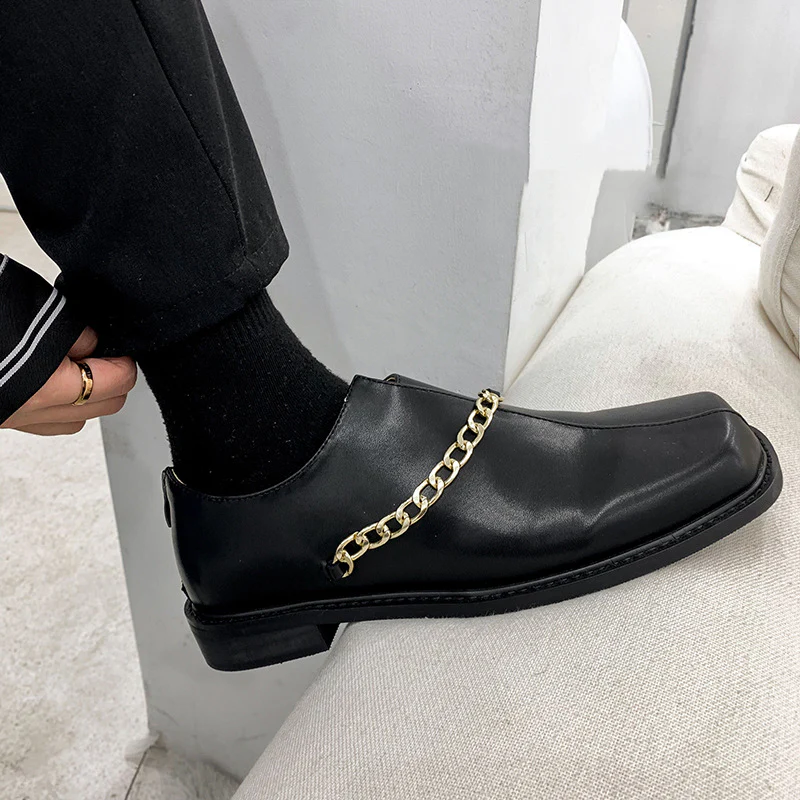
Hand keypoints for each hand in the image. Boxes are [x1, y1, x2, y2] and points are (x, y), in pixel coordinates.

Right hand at [1, 328, 136, 435]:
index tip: (120, 347)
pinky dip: (60, 404)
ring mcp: (14, 418)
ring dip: (88, 394)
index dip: (123, 361)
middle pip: (107, 406)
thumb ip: (78, 333)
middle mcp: (28, 411)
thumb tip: (95, 344)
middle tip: (101, 353)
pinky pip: (48, 422)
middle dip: (113, 379)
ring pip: (78, 419)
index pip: (116, 383)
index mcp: (44, 388)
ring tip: (73, 363)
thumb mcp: (41, 312)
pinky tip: (52, 378)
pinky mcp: (3, 418)